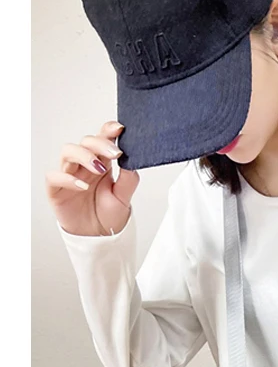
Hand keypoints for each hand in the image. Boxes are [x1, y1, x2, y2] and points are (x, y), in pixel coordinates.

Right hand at [45, 121, 138, 236]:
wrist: (99, 238)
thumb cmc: (109, 215)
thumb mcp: (124, 198)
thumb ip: (129, 179)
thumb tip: (133, 160)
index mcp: (102, 163)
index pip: (102, 139)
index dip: (108, 130)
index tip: (120, 129)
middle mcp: (84, 165)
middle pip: (86, 142)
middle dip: (100, 144)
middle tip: (115, 153)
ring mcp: (69, 175)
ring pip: (68, 152)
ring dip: (84, 156)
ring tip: (99, 168)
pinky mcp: (56, 189)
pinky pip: (55, 177)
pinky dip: (68, 179)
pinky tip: (83, 186)